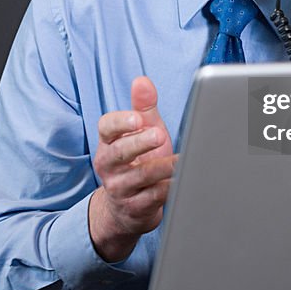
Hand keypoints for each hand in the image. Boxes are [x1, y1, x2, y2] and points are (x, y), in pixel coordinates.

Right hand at [89, 76, 177, 262]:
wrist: (127, 209)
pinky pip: (154, 197)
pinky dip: (171, 188)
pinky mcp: (136, 208)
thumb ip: (142, 107)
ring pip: (141, 177)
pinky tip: (184, 179)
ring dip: (163, 167)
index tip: (136, 118)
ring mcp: (121, 188)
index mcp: (109, 142)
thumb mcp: (140, 132)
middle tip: (159, 134)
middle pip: (120, 153)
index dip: (120, 122)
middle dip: (139, 143)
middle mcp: (110, 165)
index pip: (106, 127)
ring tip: (181, 160)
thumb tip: (142, 80)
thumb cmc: (137, 160)